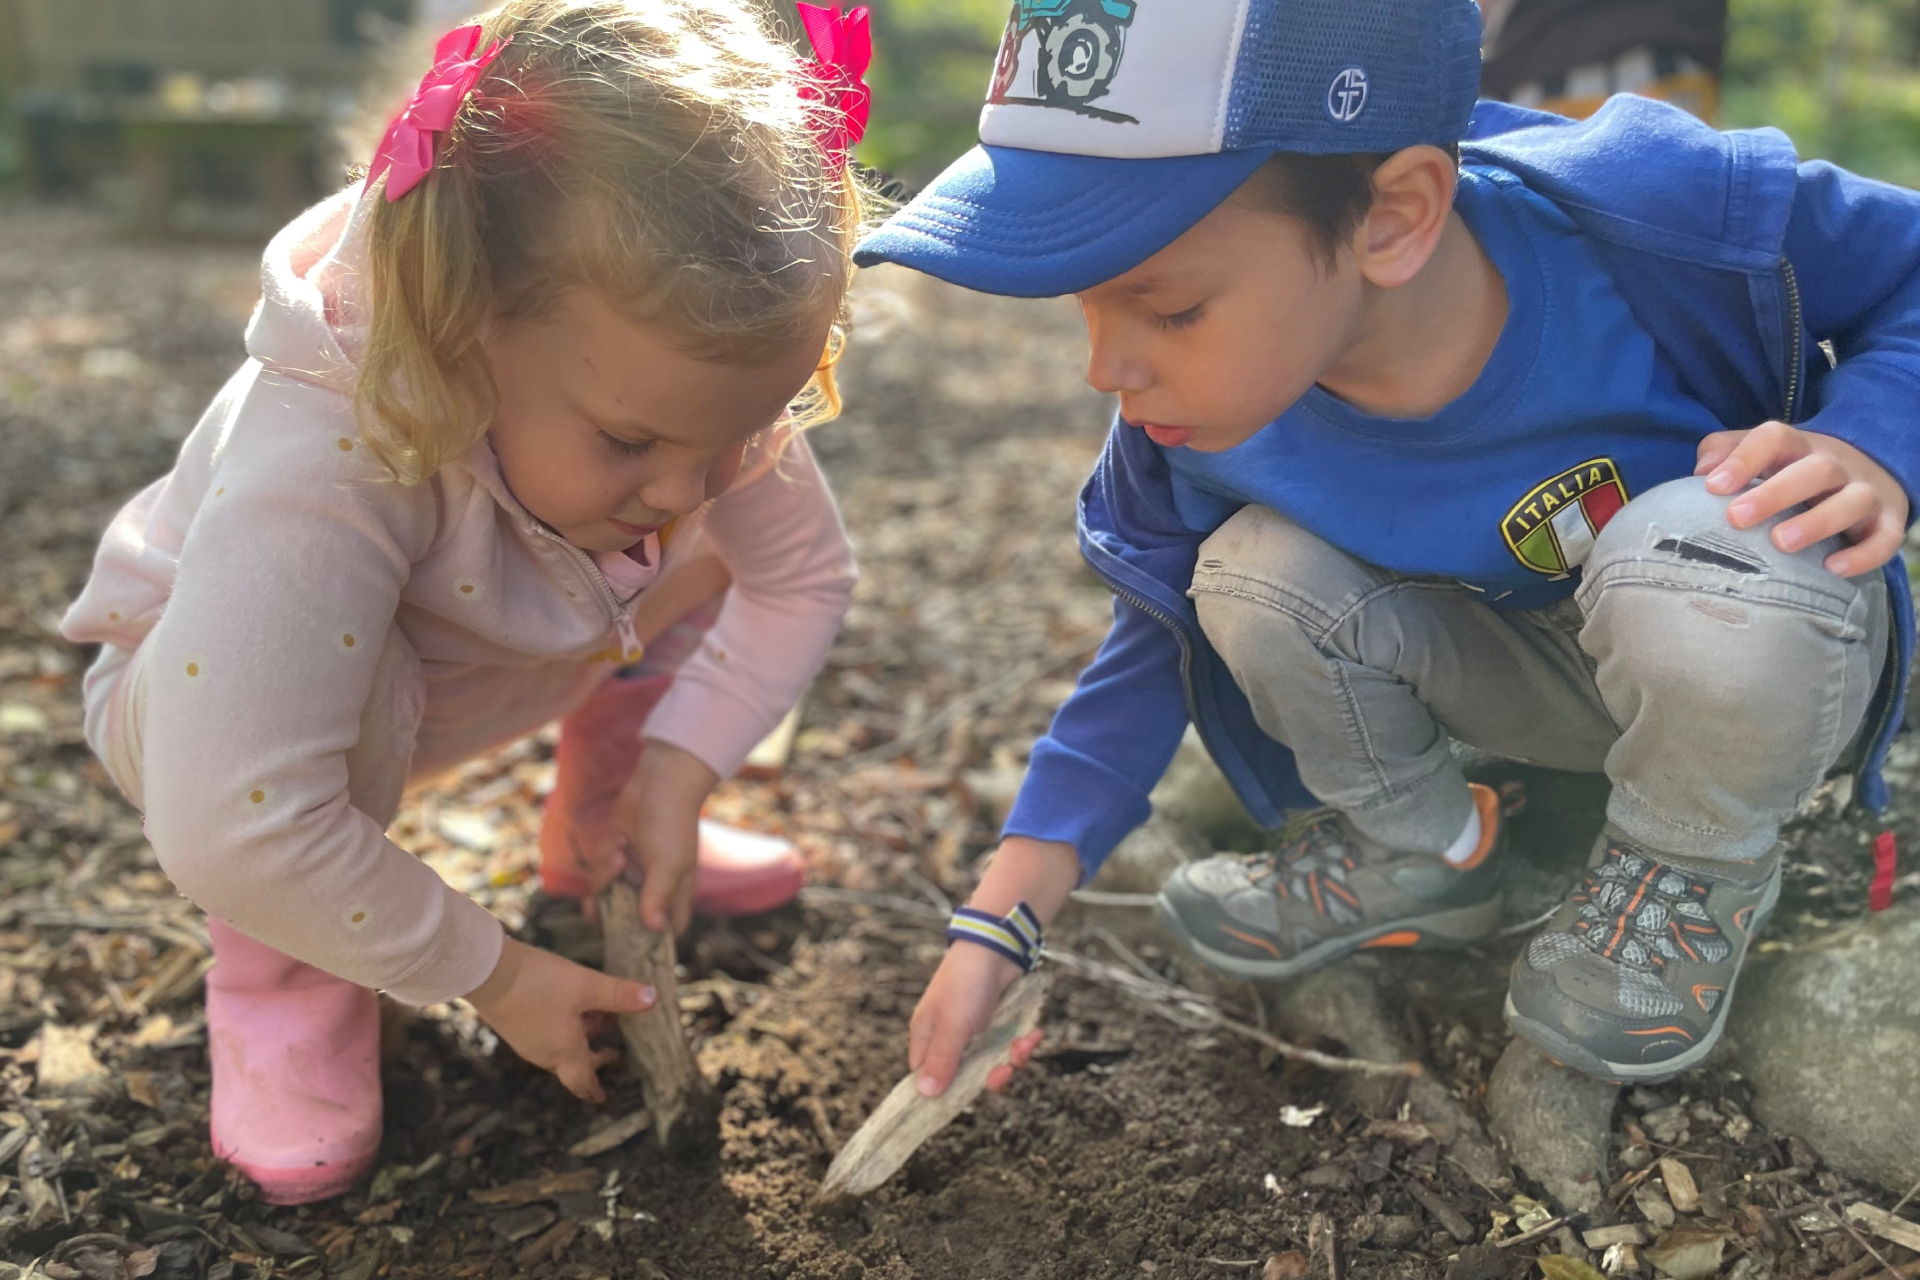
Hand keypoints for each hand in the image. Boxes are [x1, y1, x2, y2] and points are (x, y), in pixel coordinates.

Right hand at [466, 938, 653, 1103]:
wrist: (487, 972)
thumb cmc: (539, 983)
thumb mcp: (585, 985)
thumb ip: (619, 994)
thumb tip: (653, 999)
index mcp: (564, 1052)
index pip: (583, 1082)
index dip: (595, 1091)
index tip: (604, 1099)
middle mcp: (543, 1053)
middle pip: (573, 1065)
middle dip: (594, 1060)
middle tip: (612, 1052)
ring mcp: (525, 1040)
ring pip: (559, 1049)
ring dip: (581, 1041)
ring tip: (599, 1019)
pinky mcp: (514, 1025)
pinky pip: (545, 1036)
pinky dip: (564, 1029)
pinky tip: (570, 1006)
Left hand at [607, 740, 720, 933]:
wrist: (659, 783)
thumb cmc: (672, 824)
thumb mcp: (668, 864)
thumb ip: (657, 897)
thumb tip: (653, 928)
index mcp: (675, 894)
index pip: (668, 930)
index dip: (653, 944)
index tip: (632, 951)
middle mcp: (655, 888)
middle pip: (630, 919)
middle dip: (612, 914)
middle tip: (600, 908)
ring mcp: (635, 873)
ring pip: (610, 897)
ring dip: (608, 879)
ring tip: (620, 854)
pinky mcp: (618, 857)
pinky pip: (602, 873)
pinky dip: (605, 861)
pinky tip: (618, 842)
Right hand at [908, 940, 1042, 1096]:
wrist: (997, 946)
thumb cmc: (966, 982)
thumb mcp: (952, 1025)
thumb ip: (942, 1060)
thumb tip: (926, 1095)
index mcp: (927, 1037)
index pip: (926, 1078)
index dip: (942, 1093)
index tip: (962, 1102)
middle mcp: (949, 1037)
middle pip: (965, 1077)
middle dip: (990, 1076)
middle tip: (1003, 1072)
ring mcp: (975, 1031)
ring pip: (992, 1063)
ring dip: (1012, 1058)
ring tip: (1023, 1046)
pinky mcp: (997, 1024)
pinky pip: (1009, 1047)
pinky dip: (1022, 1043)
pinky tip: (1033, 1035)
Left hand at [1697, 422, 1910, 576]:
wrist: (1868, 474)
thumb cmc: (1794, 471)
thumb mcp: (1763, 455)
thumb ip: (1727, 452)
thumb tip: (1702, 471)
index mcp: (1799, 446)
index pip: (1775, 438)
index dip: (1744, 458)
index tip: (1712, 486)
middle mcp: (1836, 464)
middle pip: (1815, 469)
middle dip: (1776, 492)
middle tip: (1737, 518)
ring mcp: (1866, 492)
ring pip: (1853, 500)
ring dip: (1818, 521)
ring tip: (1782, 542)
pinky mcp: (1888, 522)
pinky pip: (1885, 538)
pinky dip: (1863, 555)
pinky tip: (1833, 569)